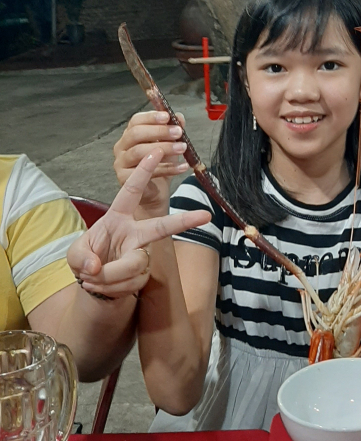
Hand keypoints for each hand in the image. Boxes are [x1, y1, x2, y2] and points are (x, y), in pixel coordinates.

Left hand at [68, 150, 210, 298]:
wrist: (94, 283)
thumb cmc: (88, 258)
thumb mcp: (75, 254)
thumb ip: (82, 258)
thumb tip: (96, 267)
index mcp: (118, 218)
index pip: (131, 191)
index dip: (143, 172)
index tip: (157, 151)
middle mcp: (135, 233)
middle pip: (161, 226)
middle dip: (184, 221)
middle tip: (205, 216)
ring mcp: (142, 253)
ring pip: (134, 264)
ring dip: (109, 276)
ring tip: (93, 279)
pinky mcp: (144, 273)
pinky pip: (131, 282)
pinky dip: (111, 288)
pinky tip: (103, 286)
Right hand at [113, 110, 190, 211]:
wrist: (154, 192)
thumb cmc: (159, 165)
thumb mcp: (169, 144)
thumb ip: (172, 130)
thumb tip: (179, 116)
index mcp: (130, 135)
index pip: (136, 121)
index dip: (151, 117)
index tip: (167, 116)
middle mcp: (121, 147)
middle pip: (135, 134)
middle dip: (159, 131)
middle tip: (178, 132)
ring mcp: (121, 163)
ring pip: (139, 152)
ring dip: (164, 148)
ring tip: (182, 148)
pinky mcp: (123, 178)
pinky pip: (146, 171)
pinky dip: (168, 168)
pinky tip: (183, 166)